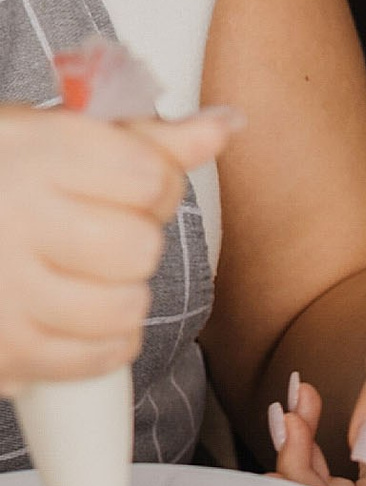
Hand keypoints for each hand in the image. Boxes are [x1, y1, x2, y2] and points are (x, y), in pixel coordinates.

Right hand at [0, 105, 236, 383]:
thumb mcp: (51, 134)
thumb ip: (142, 136)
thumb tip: (224, 127)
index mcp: (31, 154)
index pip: (148, 176)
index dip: (156, 183)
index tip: (133, 185)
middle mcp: (15, 222)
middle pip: (139, 248)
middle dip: (136, 241)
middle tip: (102, 233)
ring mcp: (5, 294)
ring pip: (125, 308)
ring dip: (123, 294)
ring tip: (88, 275)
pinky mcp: (4, 352)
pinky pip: (94, 358)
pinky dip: (102, 342)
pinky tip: (77, 315)